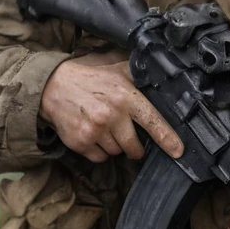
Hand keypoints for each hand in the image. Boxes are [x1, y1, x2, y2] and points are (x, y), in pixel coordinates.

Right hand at [40, 50, 183, 163]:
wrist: (51, 86)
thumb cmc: (88, 79)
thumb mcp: (116, 70)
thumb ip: (137, 76)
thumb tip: (161, 77)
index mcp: (125, 96)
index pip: (152, 121)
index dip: (167, 138)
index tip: (178, 151)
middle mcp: (112, 114)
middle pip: (134, 147)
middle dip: (133, 145)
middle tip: (124, 133)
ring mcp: (95, 130)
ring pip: (116, 153)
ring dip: (114, 145)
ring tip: (103, 127)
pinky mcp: (80, 142)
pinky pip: (99, 158)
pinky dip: (98, 150)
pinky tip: (91, 133)